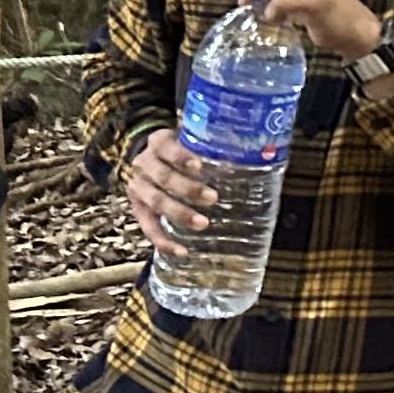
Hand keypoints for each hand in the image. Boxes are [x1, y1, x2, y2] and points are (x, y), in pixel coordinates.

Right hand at [125, 125, 223, 249]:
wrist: (151, 160)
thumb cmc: (181, 151)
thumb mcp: (190, 141)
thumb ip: (211, 145)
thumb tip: (256, 153)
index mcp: (158, 143)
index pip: (165, 146)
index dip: (180, 156)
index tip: (199, 165)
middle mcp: (144, 164)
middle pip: (163, 177)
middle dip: (187, 188)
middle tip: (213, 198)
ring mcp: (138, 187)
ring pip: (155, 201)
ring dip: (179, 213)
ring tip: (203, 223)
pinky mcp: (137, 208)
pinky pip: (147, 227)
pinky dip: (163, 241)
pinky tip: (181, 251)